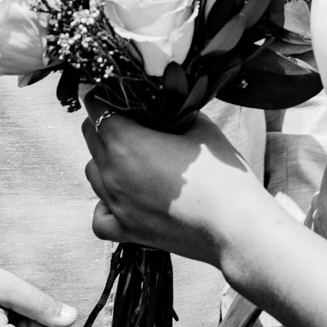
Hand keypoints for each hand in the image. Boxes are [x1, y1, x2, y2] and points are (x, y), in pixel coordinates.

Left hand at [81, 107, 283, 267]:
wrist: (235, 226)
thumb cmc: (221, 175)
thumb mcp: (201, 127)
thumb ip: (176, 112)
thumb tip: (169, 106)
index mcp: (125, 143)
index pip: (95, 107)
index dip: (105, 95)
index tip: (119, 94)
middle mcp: (112, 173)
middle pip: (90, 137)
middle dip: (105, 124)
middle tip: (132, 122)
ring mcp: (116, 205)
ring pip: (92, 173)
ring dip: (104, 160)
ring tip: (132, 158)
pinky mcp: (128, 231)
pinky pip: (99, 217)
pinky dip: (104, 206)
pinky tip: (122, 197)